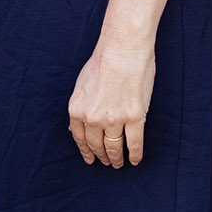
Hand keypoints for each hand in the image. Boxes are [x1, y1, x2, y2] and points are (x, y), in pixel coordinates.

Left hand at [67, 35, 154, 168]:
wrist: (123, 48)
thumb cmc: (103, 60)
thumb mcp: (81, 85)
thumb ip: (80, 107)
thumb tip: (77, 126)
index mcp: (77, 109)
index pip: (80, 138)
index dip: (86, 151)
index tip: (91, 159)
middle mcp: (93, 118)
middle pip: (97, 145)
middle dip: (102, 157)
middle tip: (107, 162)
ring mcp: (114, 120)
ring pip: (114, 148)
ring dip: (117, 158)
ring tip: (119, 164)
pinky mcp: (134, 117)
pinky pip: (134, 143)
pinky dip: (134, 154)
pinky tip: (135, 160)